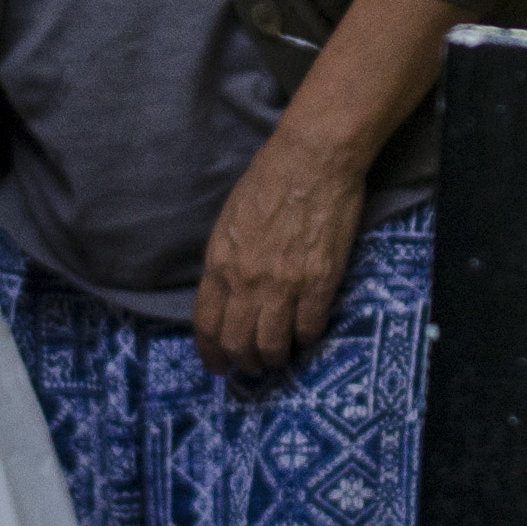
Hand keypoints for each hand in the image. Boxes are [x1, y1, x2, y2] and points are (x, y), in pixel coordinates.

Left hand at [194, 126, 370, 378]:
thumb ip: (226, 262)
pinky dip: (307, 337)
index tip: (218, 367)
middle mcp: (247, 280)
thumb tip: (230, 296)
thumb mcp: (230, 221)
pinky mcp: (320, 282)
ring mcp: (284, 284)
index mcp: (220, 263)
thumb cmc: (269, 180)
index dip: (211, 354)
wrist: (313, 159)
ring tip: (281, 354)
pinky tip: (307, 331)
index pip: (206, 325)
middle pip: (237, 344)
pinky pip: (309, 328)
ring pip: (273, 346)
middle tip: (253, 365)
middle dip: (244, 362)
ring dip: (275, 357)